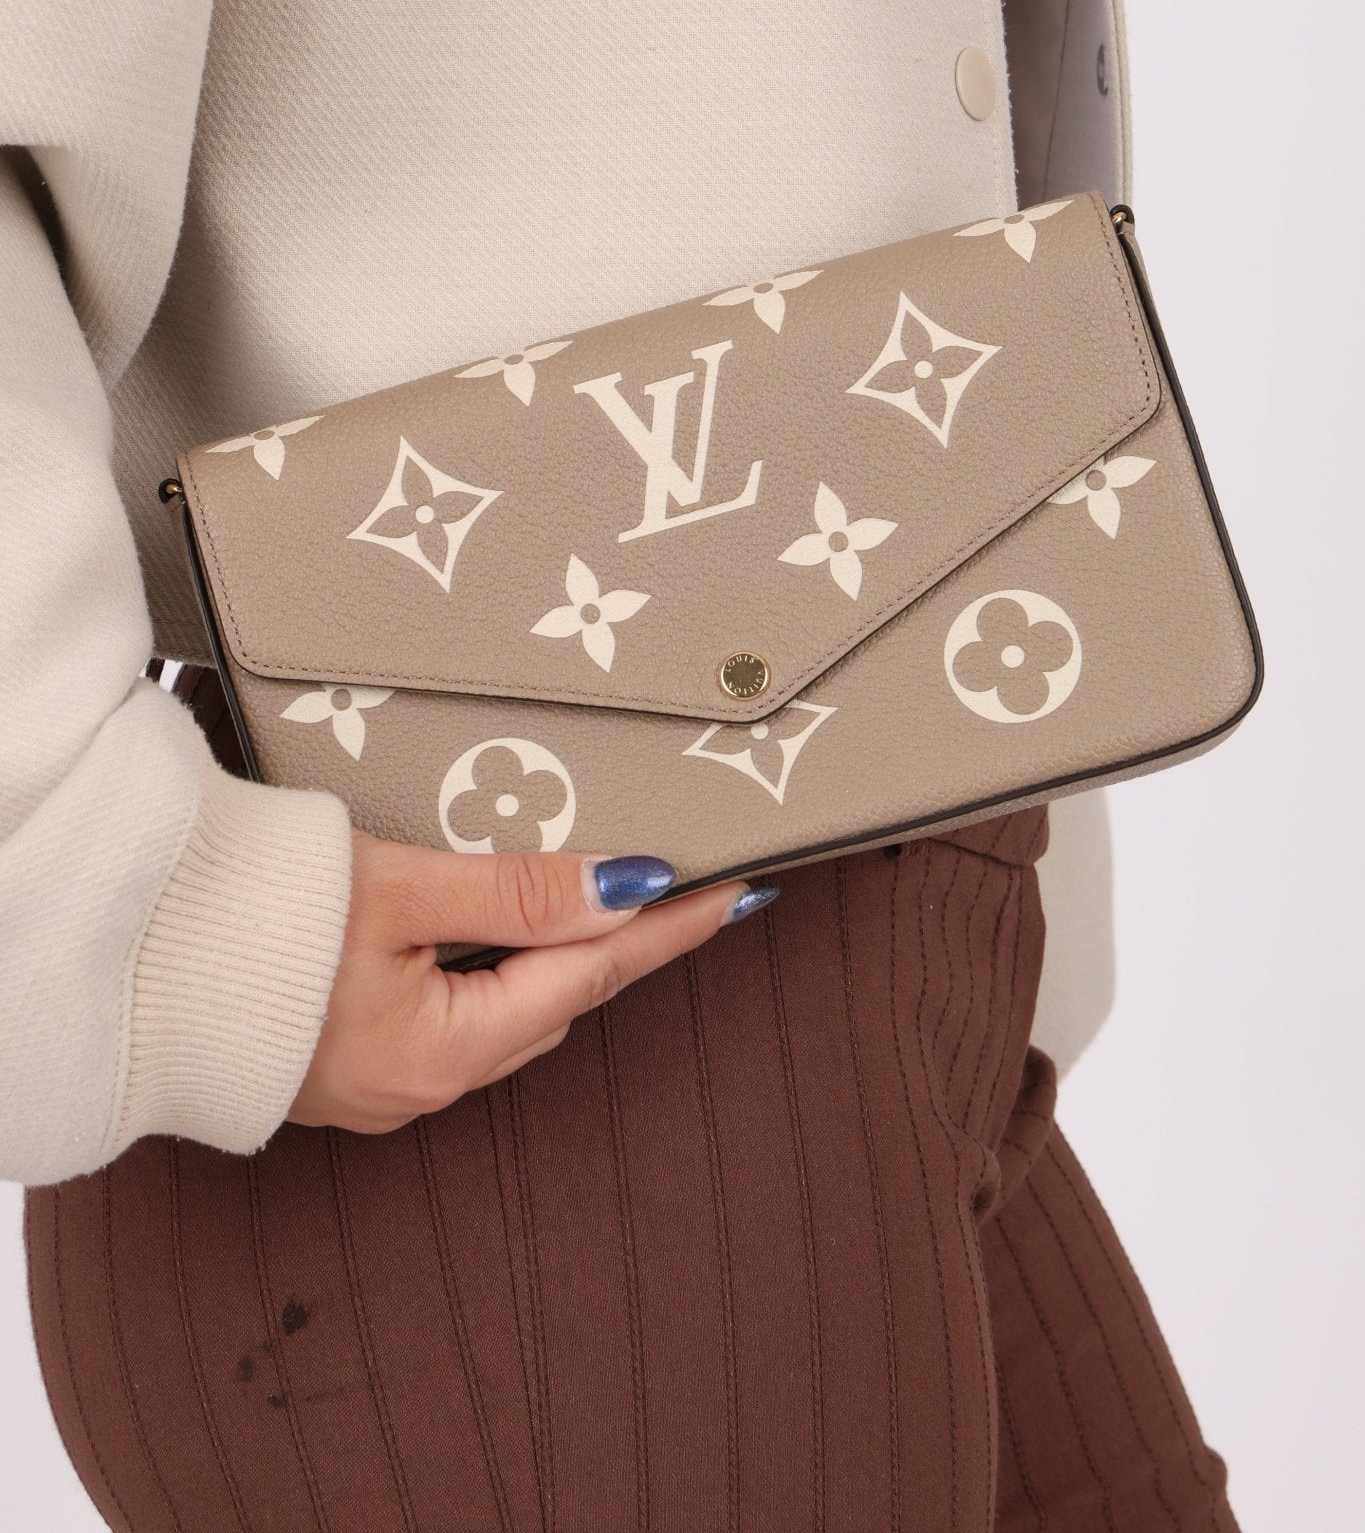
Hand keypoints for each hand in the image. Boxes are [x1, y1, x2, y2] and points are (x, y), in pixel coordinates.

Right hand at [289, 830, 777, 1133]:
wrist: (125, 956)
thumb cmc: (252, 922)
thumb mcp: (399, 892)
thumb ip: (516, 892)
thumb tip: (622, 888)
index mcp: (445, 1049)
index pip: (592, 979)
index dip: (670, 931)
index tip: (736, 899)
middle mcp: (423, 1083)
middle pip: (555, 1006)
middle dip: (618, 950)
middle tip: (682, 891)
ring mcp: (383, 1083)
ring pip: (504, 1017)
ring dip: (552, 962)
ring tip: (599, 904)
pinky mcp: (348, 1065)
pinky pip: (452, 1021)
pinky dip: (490, 976)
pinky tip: (495, 935)